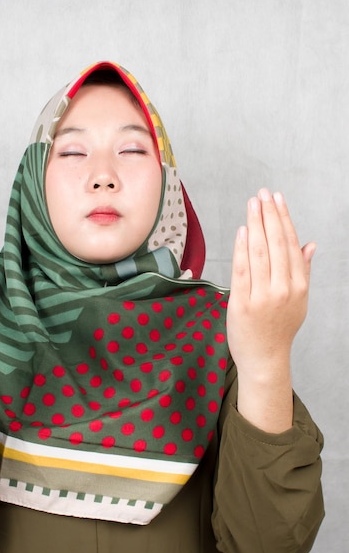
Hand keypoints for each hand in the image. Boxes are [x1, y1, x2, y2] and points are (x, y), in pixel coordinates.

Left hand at [226, 189, 314, 431]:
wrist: (265, 358)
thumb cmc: (279, 327)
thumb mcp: (299, 300)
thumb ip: (302, 270)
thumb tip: (310, 244)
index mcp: (299, 286)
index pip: (291, 244)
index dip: (284, 219)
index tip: (277, 199)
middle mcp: (283, 289)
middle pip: (276, 245)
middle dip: (269, 216)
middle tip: (263, 194)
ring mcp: (262, 297)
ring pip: (260, 253)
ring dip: (256, 225)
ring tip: (252, 205)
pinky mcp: (242, 303)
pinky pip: (242, 270)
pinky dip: (241, 249)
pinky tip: (242, 231)